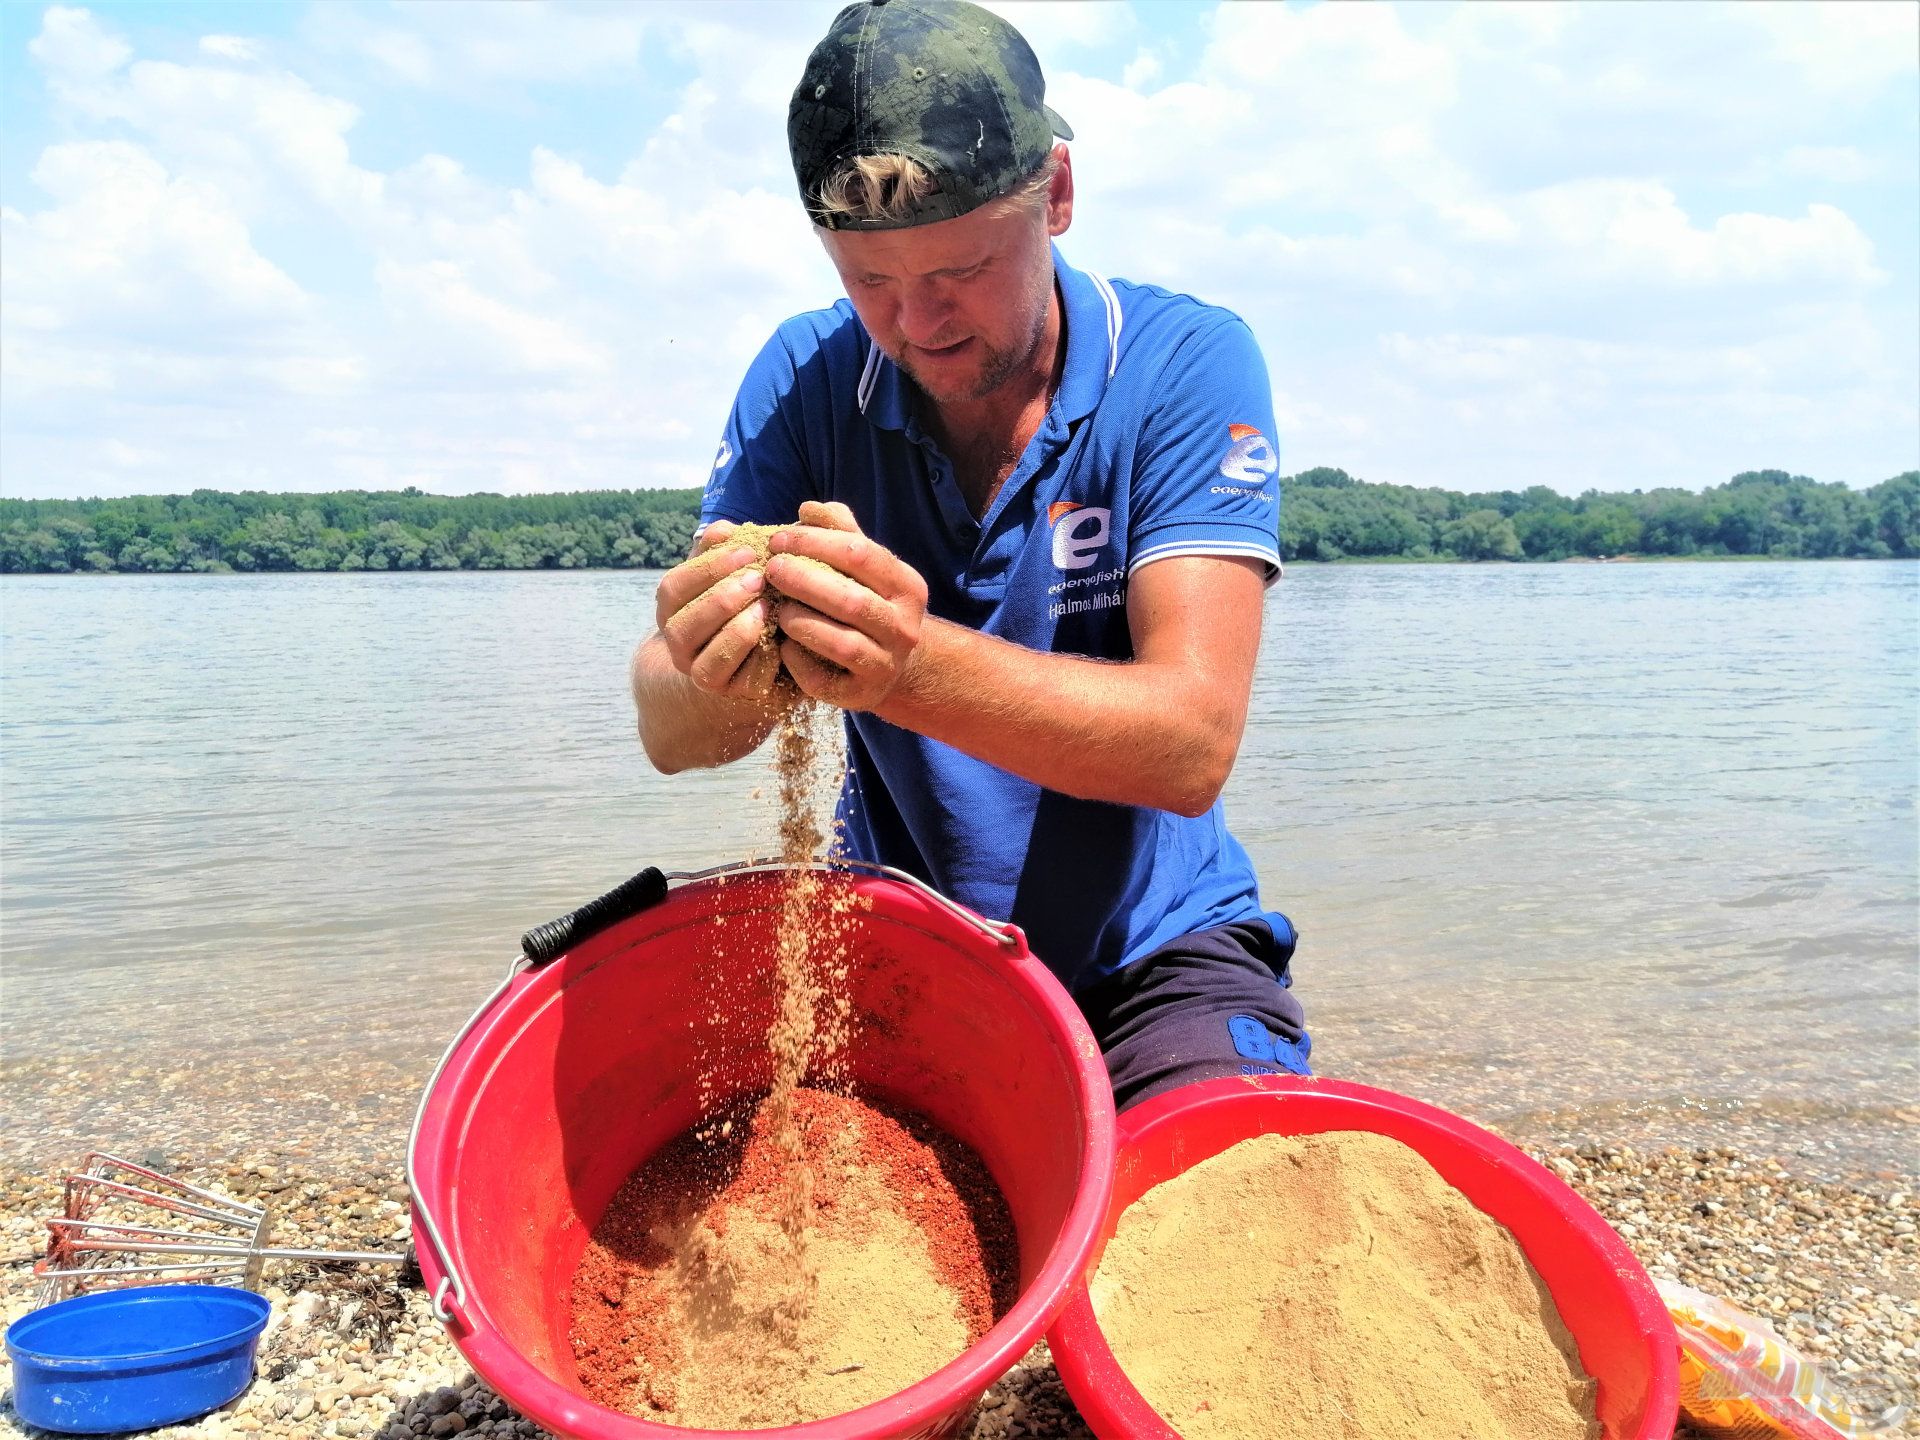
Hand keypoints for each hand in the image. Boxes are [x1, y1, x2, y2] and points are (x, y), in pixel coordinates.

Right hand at [652, 520, 781, 697]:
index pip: (673, 589)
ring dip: (736, 633)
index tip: (747, 551)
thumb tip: (724, 530)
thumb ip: (729, 548)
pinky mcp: (736, 694)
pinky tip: (780, 639)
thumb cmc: (749, 598)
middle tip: (758, 578)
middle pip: (682, 627)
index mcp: (673, 610)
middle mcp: (679, 647)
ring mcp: (703, 675)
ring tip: (765, 608)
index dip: (706, 568)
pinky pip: (742, 682)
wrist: (763, 653)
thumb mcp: (735, 570)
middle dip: (720, 600)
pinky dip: (760, 660)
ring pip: (706, 663)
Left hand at [766, 501, 927, 710]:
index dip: (814, 543)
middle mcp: (904, 627)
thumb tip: (808, 508)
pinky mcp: (862, 695)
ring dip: (801, 622)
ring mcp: (887, 664)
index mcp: (907, 586)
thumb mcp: (861, 566)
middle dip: (804, 581)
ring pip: (842, 643)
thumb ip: (838, 532)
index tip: (777, 539)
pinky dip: (797, 662)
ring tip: (777, 608)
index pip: (861, 554)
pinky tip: (781, 646)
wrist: (890, 663)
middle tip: (770, 569)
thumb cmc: (866, 601)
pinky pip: (824, 680)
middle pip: (852, 600)